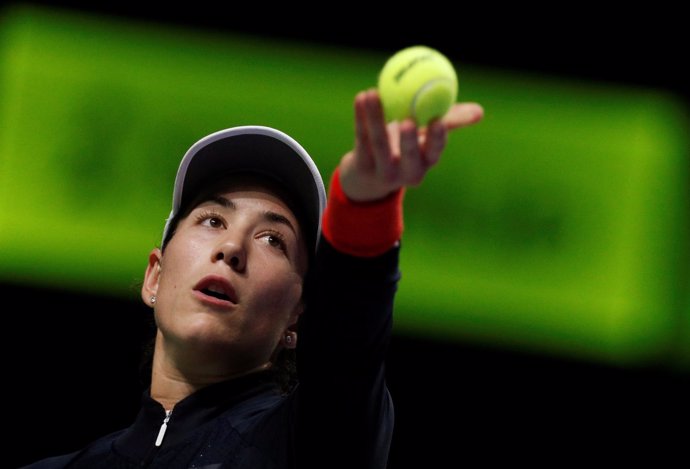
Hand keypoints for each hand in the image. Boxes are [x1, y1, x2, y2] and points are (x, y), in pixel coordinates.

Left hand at [338, 88, 483, 201]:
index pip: (434, 152)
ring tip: (374, 93)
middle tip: (408, 119)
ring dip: (376, 117)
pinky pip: (362, 138)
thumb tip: (480, 111)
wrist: (369, 174)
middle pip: (408, 157)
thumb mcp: (427, 136)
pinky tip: (361, 96)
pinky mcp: (361, 165)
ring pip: (378, 144)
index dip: (436, 139)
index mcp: (426, 162)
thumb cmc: (405, 147)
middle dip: (409, 141)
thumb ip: (450, 121)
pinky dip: (361, 116)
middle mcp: (406, 172)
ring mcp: (382, 171)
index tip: (438, 120)